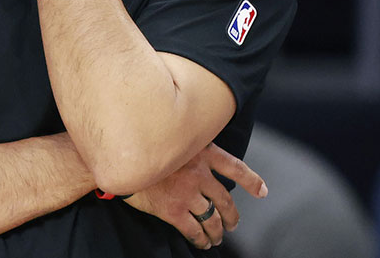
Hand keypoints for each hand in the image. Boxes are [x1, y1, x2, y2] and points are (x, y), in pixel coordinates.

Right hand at [122, 142, 266, 249]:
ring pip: (212, 218)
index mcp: (201, 152)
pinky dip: (201, 239)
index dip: (251, 180)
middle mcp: (198, 172)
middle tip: (233, 224)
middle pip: (225, 199)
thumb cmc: (140, 146)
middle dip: (232, 216)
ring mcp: (186, 192)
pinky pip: (193, 229)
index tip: (261, 191)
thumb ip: (186, 147)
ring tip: (218, 237)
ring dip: (218, 231)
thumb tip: (194, 156)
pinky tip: (202, 242)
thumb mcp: (169, 137)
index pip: (234, 167)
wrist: (117, 158)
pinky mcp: (172, 209)